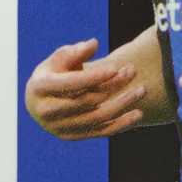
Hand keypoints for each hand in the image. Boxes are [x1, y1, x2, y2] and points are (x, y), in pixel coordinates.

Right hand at [25, 38, 144, 139]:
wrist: (41, 101)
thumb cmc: (53, 73)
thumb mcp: (58, 59)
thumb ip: (74, 52)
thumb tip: (93, 44)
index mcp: (39, 89)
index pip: (71, 84)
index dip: (94, 76)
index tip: (115, 66)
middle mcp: (46, 112)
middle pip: (87, 101)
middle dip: (113, 85)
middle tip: (132, 70)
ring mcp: (59, 127)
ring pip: (97, 118)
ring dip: (122, 104)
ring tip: (142, 89)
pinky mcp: (72, 136)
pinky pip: (101, 132)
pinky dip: (121, 124)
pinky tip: (138, 113)